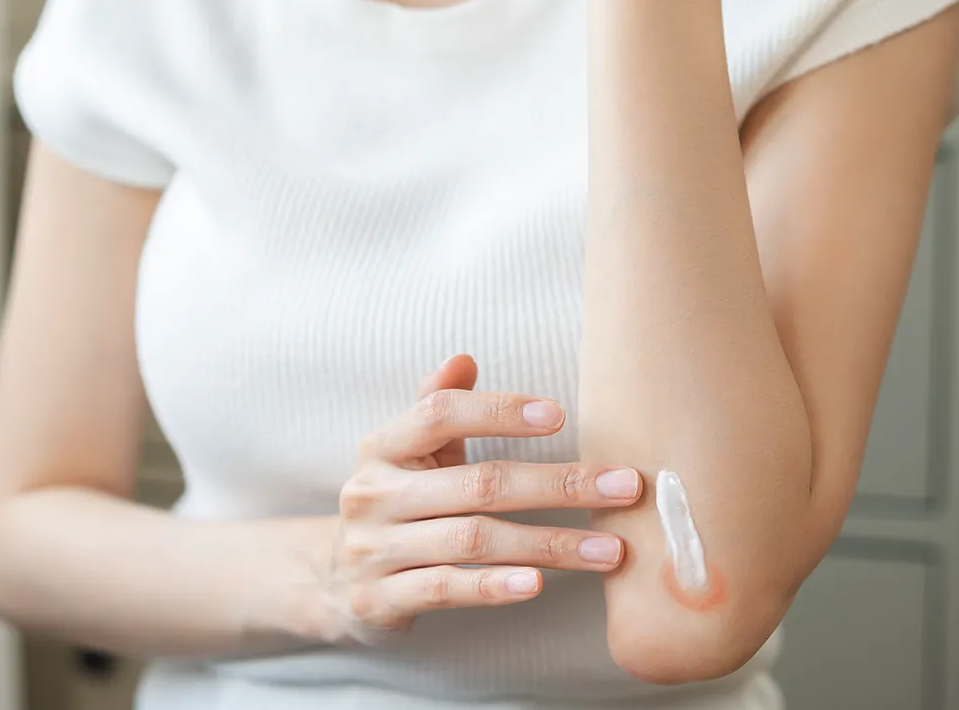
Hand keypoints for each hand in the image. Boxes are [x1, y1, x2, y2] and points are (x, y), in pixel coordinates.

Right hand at [319, 355, 642, 642]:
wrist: (334, 581)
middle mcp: (374, 493)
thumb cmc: (396, 502)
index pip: (439, 414)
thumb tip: (464, 359)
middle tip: (624, 486)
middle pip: (477, 483)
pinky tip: (539, 584)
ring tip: (609, 550)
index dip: (498, 411)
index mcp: (381, 446)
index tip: (560, 415)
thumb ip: (437, 406)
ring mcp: (374, 549)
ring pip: (473, 539)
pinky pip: (447, 588)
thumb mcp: (408, 451)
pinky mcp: (381, 600)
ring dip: (549, 543)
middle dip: (559, 484)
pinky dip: (494, 586)